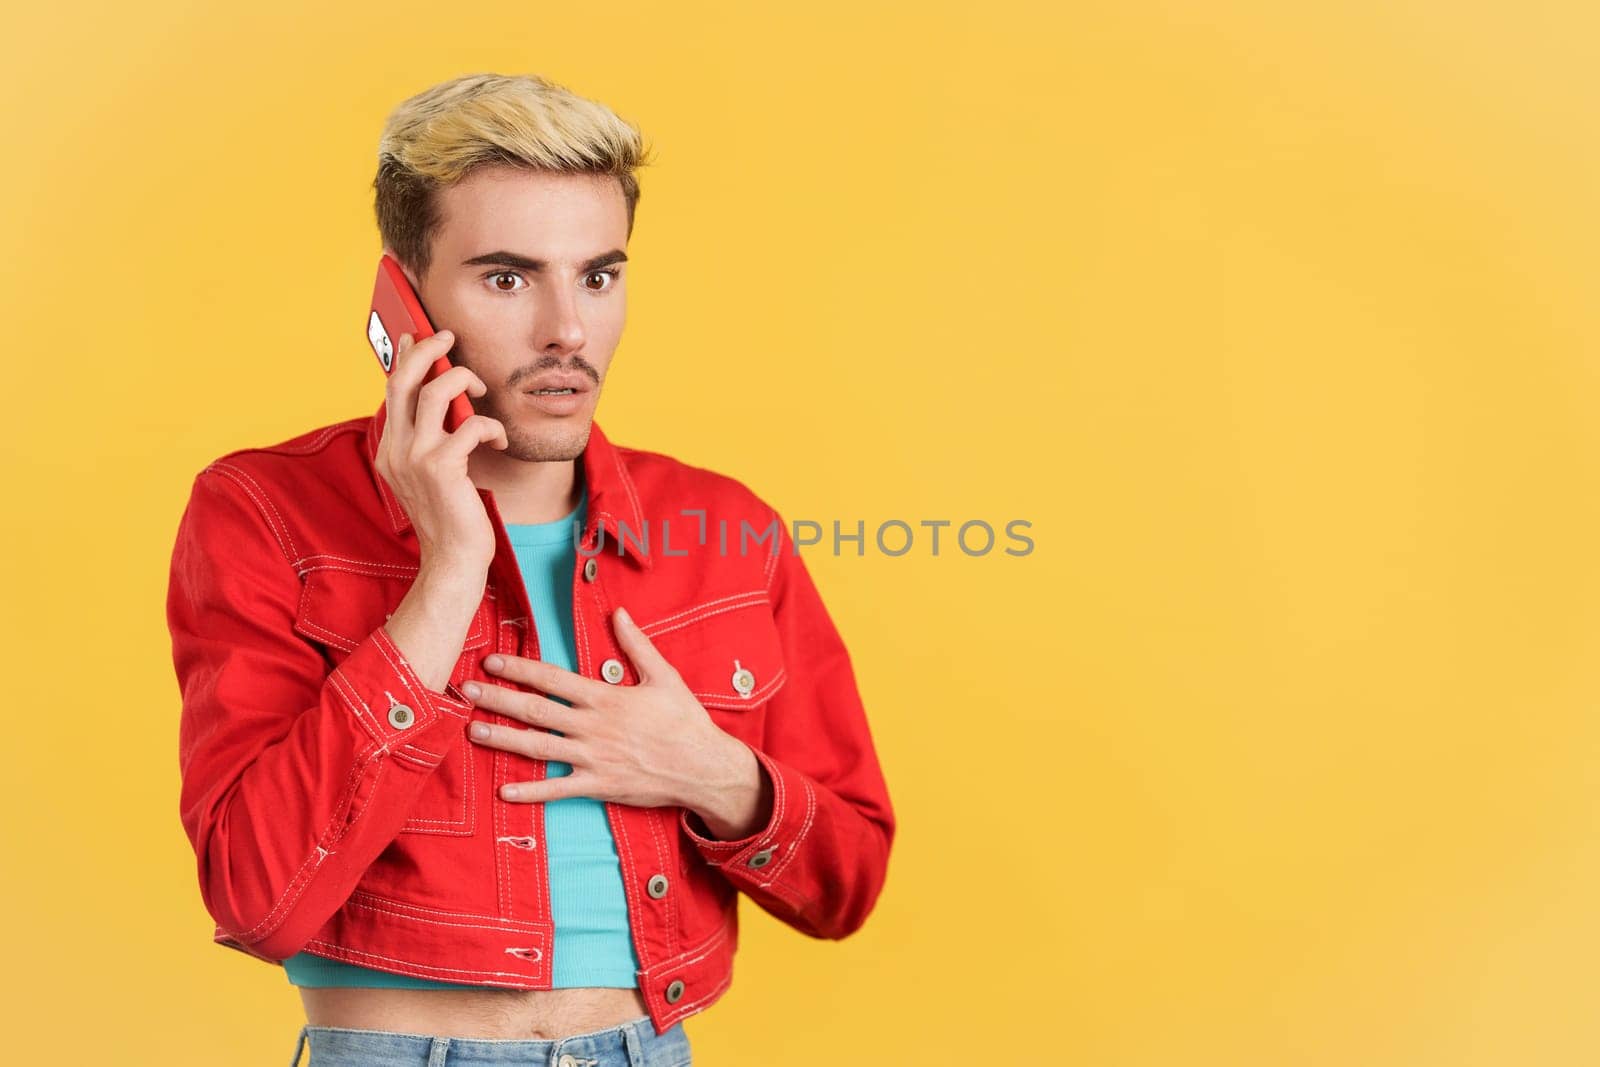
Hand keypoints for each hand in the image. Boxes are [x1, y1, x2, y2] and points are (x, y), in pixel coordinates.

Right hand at [375, 329, 508, 570]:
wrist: (453, 559)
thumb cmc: (450, 516)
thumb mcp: (430, 473)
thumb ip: (429, 439)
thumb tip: (443, 400)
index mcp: (390, 449)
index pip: (392, 390)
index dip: (404, 357)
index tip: (416, 335)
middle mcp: (396, 450)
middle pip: (404, 380)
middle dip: (428, 349)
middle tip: (449, 337)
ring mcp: (415, 458)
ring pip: (435, 392)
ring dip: (464, 380)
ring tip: (481, 389)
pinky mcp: (441, 469)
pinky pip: (471, 425)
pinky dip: (491, 426)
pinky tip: (499, 439)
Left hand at [462, 606, 743, 811]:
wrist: (703, 767)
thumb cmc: (685, 721)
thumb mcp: (664, 676)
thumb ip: (637, 645)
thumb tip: (619, 613)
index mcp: (605, 697)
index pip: (552, 679)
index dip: (520, 669)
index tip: (492, 661)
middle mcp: (593, 727)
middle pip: (535, 711)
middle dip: (498, 700)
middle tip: (466, 692)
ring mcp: (593, 758)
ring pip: (538, 748)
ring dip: (502, 740)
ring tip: (473, 732)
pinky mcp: (599, 785)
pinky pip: (558, 790)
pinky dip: (531, 792)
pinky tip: (504, 791)